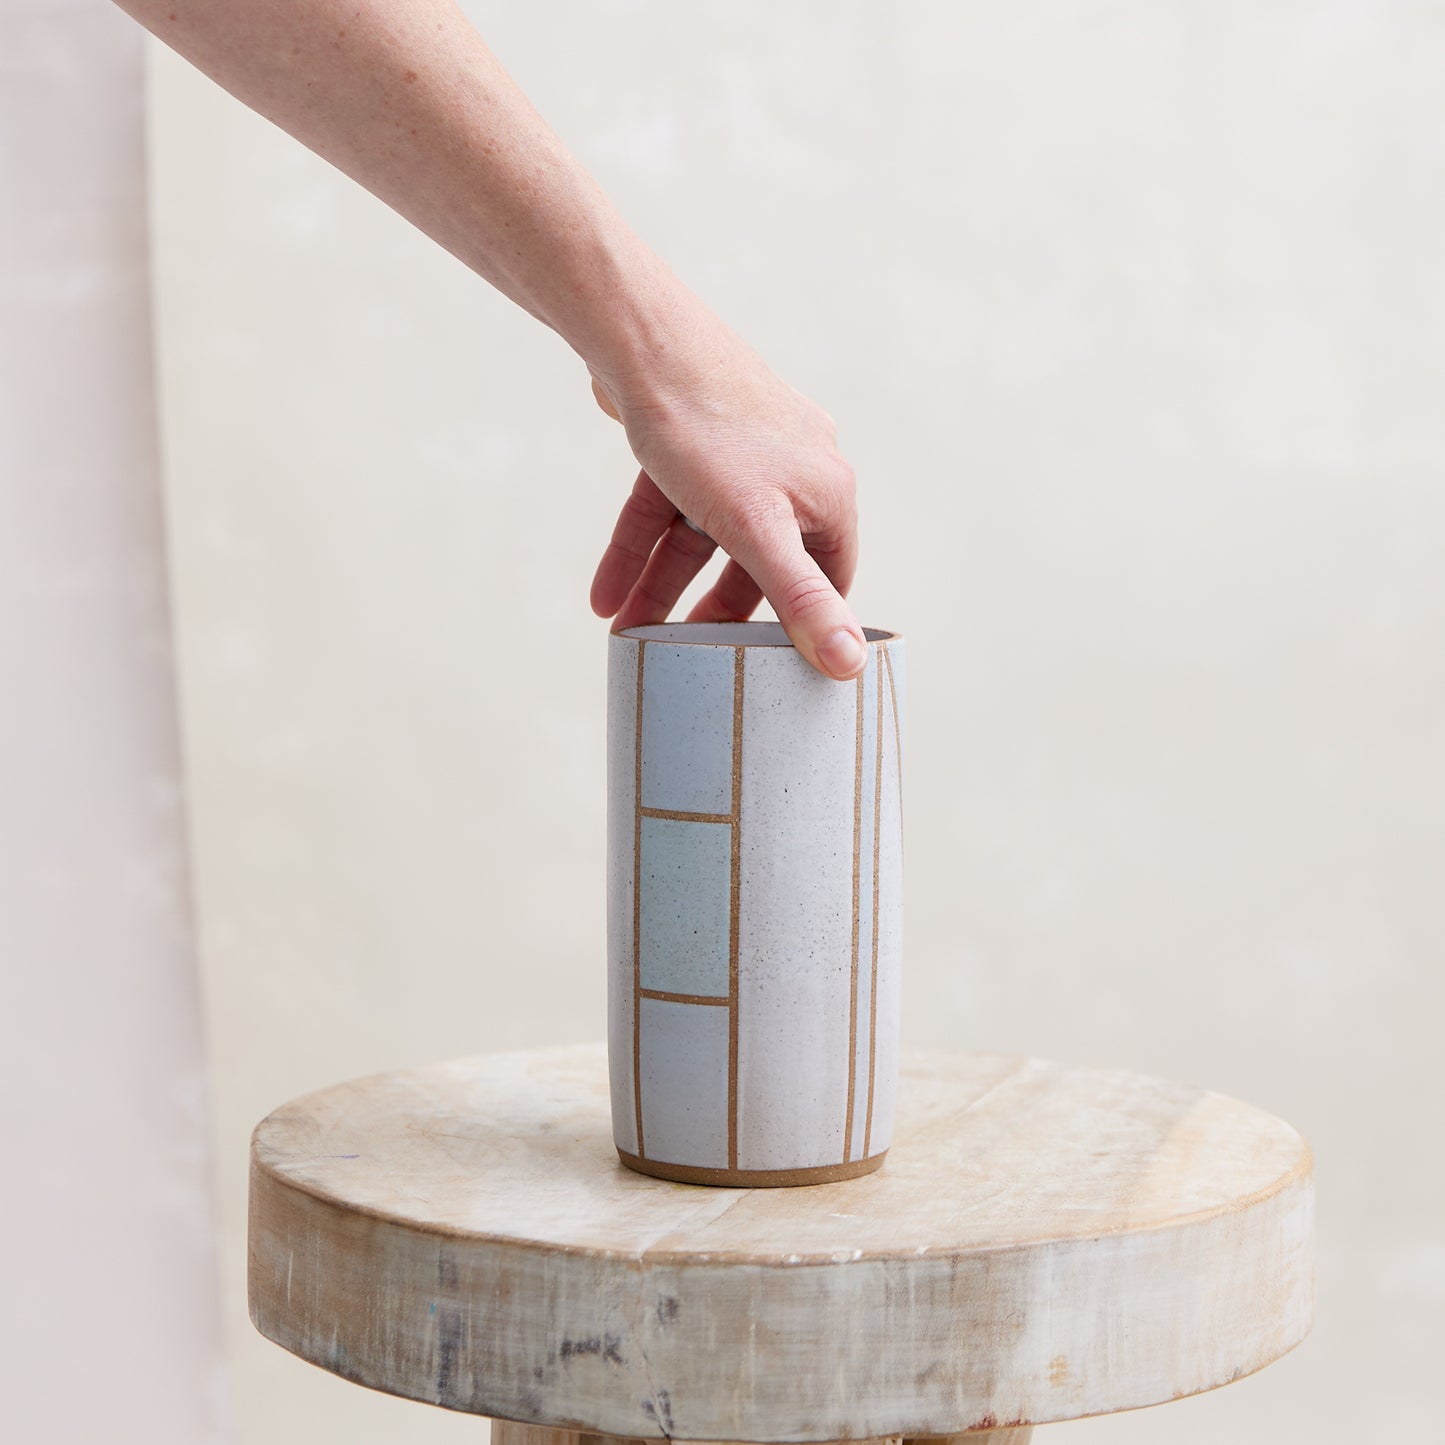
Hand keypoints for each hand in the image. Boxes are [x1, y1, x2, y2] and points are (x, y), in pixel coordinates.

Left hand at [587, 317, 866, 681]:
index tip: (765, 664)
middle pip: (758, 562)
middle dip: (713, 610)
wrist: (640, 338)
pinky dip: (640, 545)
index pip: (827, 578)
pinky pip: (671, 506)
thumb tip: (849, 666)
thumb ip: (799, 599)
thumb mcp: (755, 529)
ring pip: (704, 536)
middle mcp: (794, 471)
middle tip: (686, 655)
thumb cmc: (706, 429)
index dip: (800, 623)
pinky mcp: (696, 441)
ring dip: (663, 584)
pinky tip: (605, 591)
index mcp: (826, 493)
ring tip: (626, 631)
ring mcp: (743, 454)